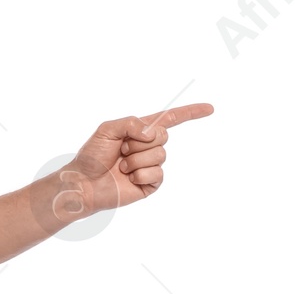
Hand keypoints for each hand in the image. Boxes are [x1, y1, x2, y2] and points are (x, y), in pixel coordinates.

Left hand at [48, 102, 213, 227]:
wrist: (84, 183)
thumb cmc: (92, 156)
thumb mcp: (107, 129)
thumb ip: (131, 123)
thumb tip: (152, 134)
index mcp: (140, 131)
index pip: (170, 119)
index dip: (190, 113)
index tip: (210, 108)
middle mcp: (148, 148)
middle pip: (164, 136)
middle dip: (140, 141)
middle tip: (121, 150)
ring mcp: (150, 166)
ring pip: (160, 155)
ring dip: (137, 159)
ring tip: (122, 166)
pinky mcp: (150, 184)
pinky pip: (157, 174)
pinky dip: (140, 174)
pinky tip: (128, 178)